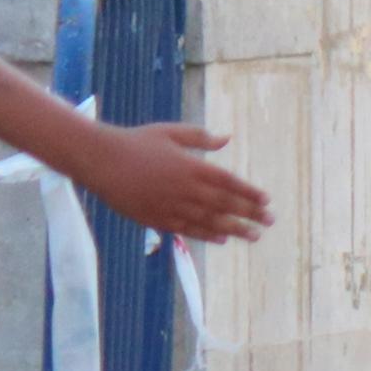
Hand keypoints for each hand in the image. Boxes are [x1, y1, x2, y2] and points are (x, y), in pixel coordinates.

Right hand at [84, 121, 272, 241]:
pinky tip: (222, 239)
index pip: (229, 182)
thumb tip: (226, 139)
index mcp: (192, 166)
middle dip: (250, 213)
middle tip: (270, 221)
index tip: (267, 201)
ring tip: (254, 236)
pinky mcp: (157, 218)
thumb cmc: (136, 141)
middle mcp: (186, 189)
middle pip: (224, 204)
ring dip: (235, 229)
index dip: (249, 193)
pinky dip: (207, 235)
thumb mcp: (170, 132)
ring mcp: (172, 206)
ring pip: (210, 221)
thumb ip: (200, 138)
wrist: (101, 160)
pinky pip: (188, 230)